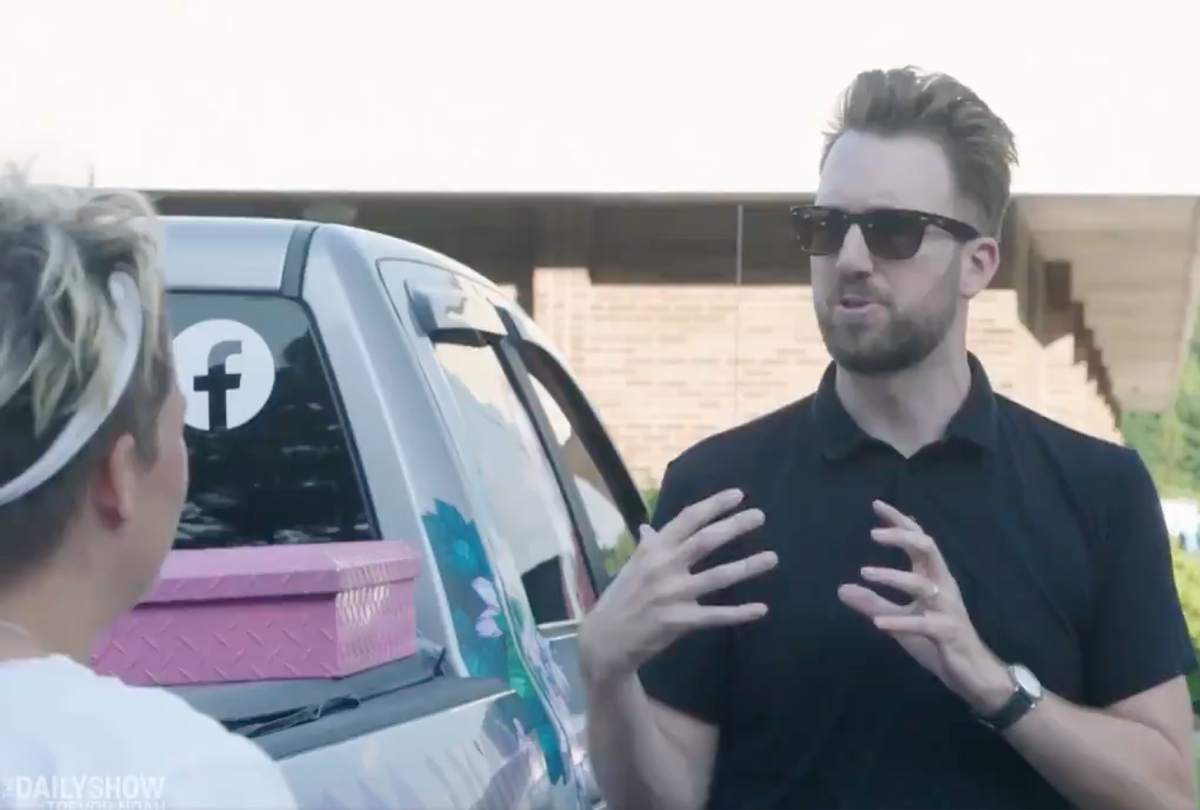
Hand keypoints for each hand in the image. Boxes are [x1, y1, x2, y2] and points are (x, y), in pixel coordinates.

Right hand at [578, 488, 776, 692]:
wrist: (605, 640)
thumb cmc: (621, 599)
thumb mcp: (632, 567)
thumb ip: (647, 546)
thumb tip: (648, 527)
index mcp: (653, 550)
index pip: (687, 520)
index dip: (713, 505)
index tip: (737, 495)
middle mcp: (663, 567)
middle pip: (705, 541)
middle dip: (735, 526)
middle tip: (759, 516)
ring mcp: (672, 594)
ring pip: (717, 577)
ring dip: (748, 566)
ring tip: (772, 557)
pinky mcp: (679, 621)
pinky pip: (716, 615)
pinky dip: (740, 613)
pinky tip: (761, 609)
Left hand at [837, 500, 1011, 714]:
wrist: (973, 675)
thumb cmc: (937, 642)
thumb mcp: (901, 621)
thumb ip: (874, 604)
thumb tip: (842, 588)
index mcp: (932, 578)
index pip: (918, 540)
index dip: (899, 521)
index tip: (876, 505)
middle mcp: (942, 587)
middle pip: (927, 549)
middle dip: (903, 536)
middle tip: (873, 534)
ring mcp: (946, 609)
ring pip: (922, 584)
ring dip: (893, 577)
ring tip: (864, 573)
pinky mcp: (947, 633)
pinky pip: (923, 624)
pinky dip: (900, 621)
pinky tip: (879, 623)